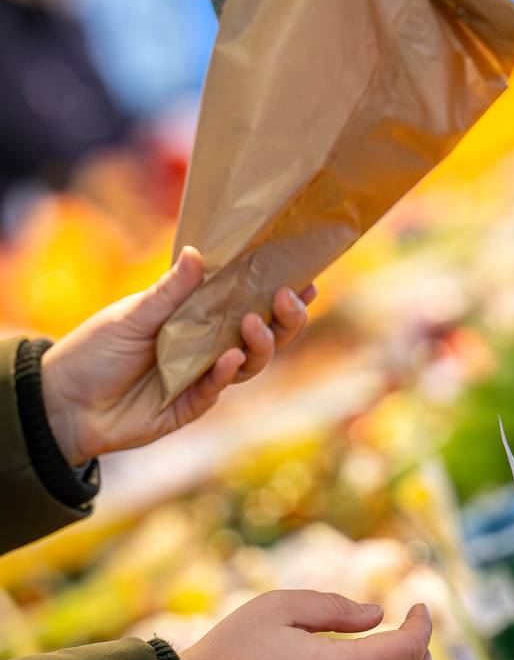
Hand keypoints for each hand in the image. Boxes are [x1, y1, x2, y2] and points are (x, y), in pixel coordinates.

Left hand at [40, 247, 316, 465]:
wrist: (63, 401)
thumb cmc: (94, 351)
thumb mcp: (131, 314)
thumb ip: (169, 292)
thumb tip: (197, 254)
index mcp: (199, 318)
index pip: (249, 302)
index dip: (278, 294)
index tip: (305, 277)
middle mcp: (209, 347)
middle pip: (264, 335)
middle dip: (284, 319)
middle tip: (288, 297)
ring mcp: (204, 378)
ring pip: (251, 363)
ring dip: (259, 343)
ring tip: (251, 323)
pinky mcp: (192, 406)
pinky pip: (217, 389)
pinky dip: (226, 374)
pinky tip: (229, 359)